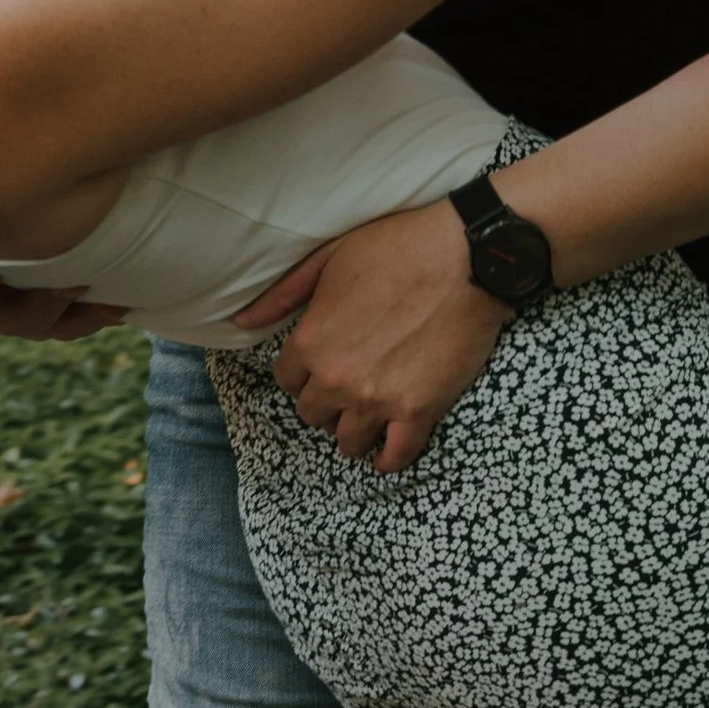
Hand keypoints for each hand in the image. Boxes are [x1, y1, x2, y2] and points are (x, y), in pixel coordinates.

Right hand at [0, 238, 126, 340]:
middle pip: (14, 320)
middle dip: (41, 306)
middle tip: (68, 287)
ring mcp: (23, 306)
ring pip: (50, 325)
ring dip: (77, 317)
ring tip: (105, 304)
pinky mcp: (55, 302)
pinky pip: (75, 317)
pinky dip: (97, 311)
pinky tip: (122, 303)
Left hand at [237, 201, 509, 471]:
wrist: (467, 257)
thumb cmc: (397, 248)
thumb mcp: (328, 259)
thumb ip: (282, 296)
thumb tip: (241, 322)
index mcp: (309, 342)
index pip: (286, 382)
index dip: (301, 375)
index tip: (319, 369)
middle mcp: (335, 379)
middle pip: (313, 415)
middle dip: (325, 404)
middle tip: (346, 389)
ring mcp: (377, 400)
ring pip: (348, 442)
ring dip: (353, 432)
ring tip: (367, 418)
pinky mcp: (418, 412)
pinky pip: (395, 455)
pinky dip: (389, 459)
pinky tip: (388, 452)